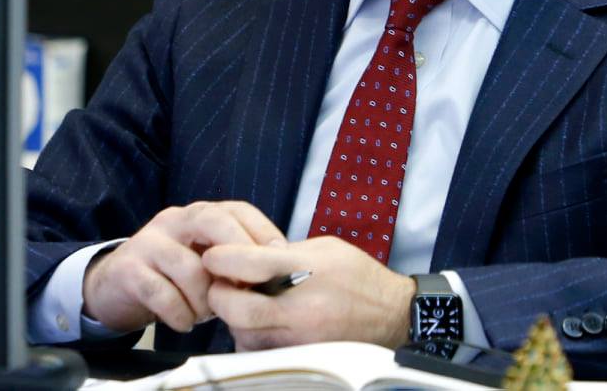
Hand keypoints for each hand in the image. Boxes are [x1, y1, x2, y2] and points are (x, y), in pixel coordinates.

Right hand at [81, 201, 285, 333]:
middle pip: (212, 220)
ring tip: (205, 315)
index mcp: (198, 215)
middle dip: (238, 253)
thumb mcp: (205, 264)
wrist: (115, 286)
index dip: (262, 232)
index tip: (279, 260)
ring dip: (205, 299)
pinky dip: (180, 315)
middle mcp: (175, 221)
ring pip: (189, 266)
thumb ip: (234, 264)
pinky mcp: (129, 270)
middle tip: (246, 287)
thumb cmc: (172, 277)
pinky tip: (184, 323)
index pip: (237, 209)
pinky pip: (162, 293)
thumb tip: (279, 277)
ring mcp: (149, 243)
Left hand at [201, 236, 416, 349]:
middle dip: (220, 295)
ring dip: (234, 318)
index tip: (213, 254)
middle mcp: (302, 309)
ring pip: (245, 336)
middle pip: (239, 310)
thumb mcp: (324, 248)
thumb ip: (284, 252)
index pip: (250, 264)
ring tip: (241, 302)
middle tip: (219, 283)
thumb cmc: (358, 275)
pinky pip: (261, 352)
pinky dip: (251, 338)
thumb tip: (246, 256)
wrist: (393, 314)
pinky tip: (259, 323)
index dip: (222, 257)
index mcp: (307, 271)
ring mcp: (301, 339)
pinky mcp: (301, 357)